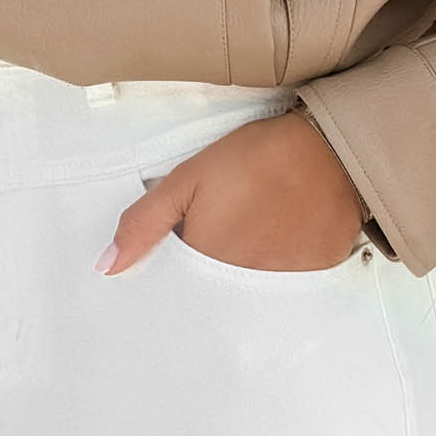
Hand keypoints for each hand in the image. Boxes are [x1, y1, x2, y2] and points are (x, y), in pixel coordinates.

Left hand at [97, 109, 366, 274]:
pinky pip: (292, 280)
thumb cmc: (255, 157)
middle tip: (231, 227)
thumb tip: (107, 267)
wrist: (328, 146)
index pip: (182, 285)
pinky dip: (286, 261)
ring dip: (250, 263)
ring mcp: (283, 282)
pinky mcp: (316, 274)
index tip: (190, 244)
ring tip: (260, 224)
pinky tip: (288, 229)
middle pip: (217, 289)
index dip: (181, 265)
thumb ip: (146, 222)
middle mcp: (243, 283)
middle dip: (215, 267)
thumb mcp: (189, 178)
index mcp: (207, 260)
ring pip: (253, 286)